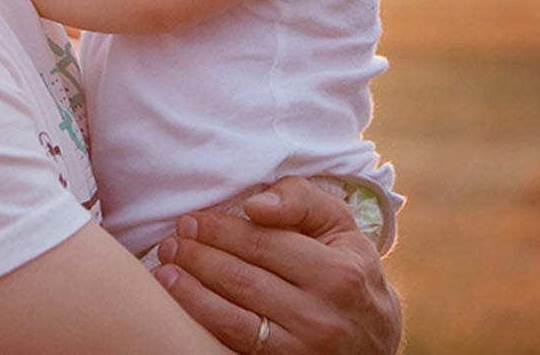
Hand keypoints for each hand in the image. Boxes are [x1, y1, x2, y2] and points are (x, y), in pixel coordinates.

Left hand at [153, 176, 400, 354]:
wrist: (374, 340)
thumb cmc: (350, 270)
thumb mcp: (342, 228)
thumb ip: (302, 201)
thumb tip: (254, 204)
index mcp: (339, 272)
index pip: (266, 243)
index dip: (222, 229)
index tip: (193, 220)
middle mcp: (322, 314)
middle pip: (244, 278)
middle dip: (199, 256)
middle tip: (172, 241)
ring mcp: (302, 347)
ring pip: (233, 316)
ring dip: (190, 291)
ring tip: (165, 271)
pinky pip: (235, 343)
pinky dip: (203, 321)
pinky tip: (182, 303)